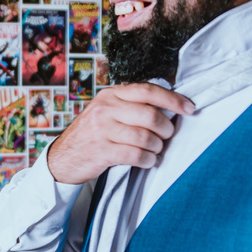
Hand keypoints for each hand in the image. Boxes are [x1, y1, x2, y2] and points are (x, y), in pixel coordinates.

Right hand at [47, 84, 194, 184]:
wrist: (62, 158)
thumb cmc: (91, 135)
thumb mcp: (106, 112)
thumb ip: (130, 106)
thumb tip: (169, 109)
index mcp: (110, 95)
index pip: (147, 91)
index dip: (172, 99)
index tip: (189, 108)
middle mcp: (106, 109)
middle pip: (151, 115)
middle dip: (166, 129)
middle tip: (167, 136)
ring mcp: (102, 130)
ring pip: (146, 137)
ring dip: (157, 147)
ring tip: (155, 151)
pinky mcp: (102, 151)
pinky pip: (136, 155)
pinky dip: (147, 160)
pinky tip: (147, 161)